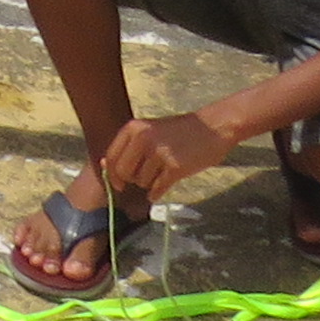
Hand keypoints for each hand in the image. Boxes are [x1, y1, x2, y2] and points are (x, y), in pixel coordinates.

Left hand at [97, 109, 228, 201]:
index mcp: (134, 128)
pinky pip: (157, 189)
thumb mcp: (151, 130)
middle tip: (144, 179)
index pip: (112, 157)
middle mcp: (143, 139)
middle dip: (131, 180)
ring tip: (162, 173)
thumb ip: (130, 145)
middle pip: (124, 173)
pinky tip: (160, 190)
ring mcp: (159, 153)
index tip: (117, 183)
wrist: (213, 127)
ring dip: (149, 183)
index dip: (112, 174)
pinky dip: (157, 193)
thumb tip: (105, 165)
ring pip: (142, 182)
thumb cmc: (181, 130)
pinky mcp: (175, 167)